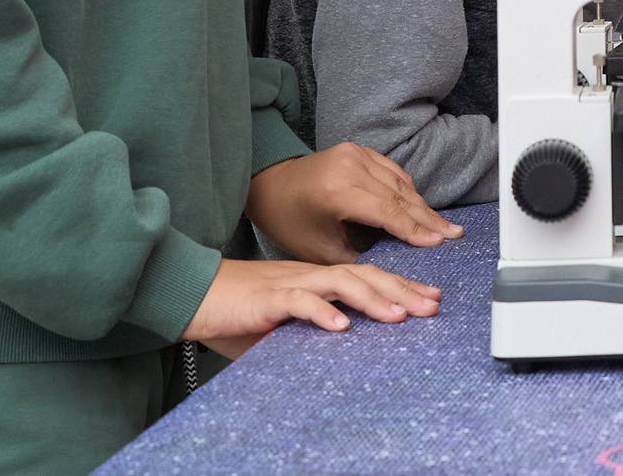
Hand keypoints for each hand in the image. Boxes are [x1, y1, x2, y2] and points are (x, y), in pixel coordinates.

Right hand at [184, 257, 440, 358]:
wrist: (190, 294)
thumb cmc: (234, 311)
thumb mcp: (280, 322)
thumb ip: (307, 329)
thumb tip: (338, 347)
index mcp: (315, 278)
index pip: (366, 277)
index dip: (400, 285)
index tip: (430, 297)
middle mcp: (308, 275)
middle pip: (364, 276)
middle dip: (402, 289)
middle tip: (433, 305)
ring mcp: (288, 284)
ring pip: (339, 284)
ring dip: (372, 299)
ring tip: (398, 315)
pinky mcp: (266, 299)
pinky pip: (298, 302)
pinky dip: (321, 312)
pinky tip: (341, 325)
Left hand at [245, 143, 462, 264]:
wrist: (269, 185)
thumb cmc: (290, 221)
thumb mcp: (318, 250)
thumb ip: (356, 258)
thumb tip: (389, 270)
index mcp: (338, 191)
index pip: (387, 211)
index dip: (415, 229)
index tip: (438, 242)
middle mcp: (350, 166)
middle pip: (399, 195)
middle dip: (428, 218)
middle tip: (453, 234)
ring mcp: (355, 154)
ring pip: (399, 182)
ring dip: (421, 205)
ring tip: (442, 226)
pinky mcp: (358, 149)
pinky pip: (392, 171)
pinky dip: (407, 190)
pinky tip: (420, 207)